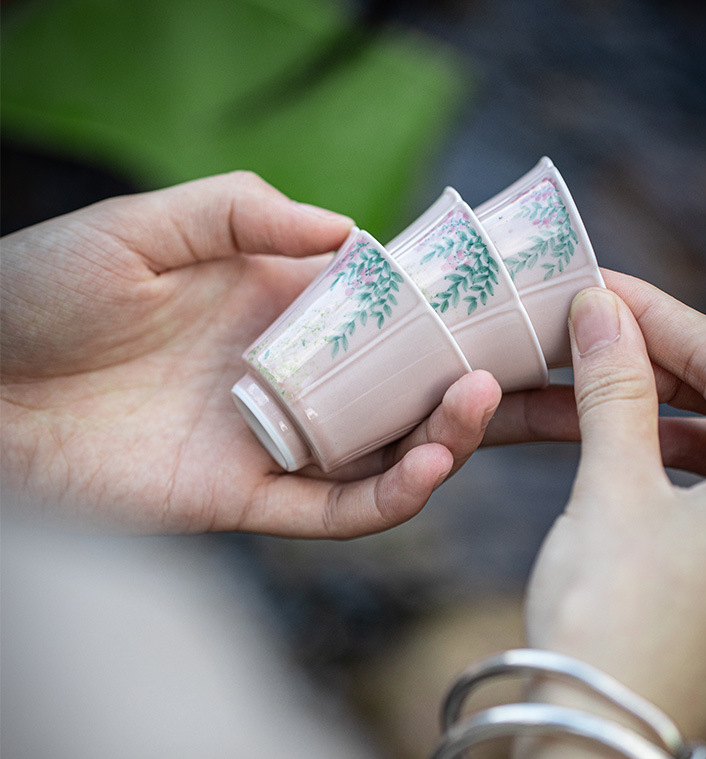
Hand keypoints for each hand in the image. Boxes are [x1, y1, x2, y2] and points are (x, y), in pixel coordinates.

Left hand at [1, 172, 500, 536]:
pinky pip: (340, 508)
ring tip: (486, 403)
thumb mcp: (148, 226)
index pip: (398, 312)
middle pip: (415, 388)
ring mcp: (281, 441)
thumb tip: (352, 234)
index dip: (462, 311)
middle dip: (493, 386)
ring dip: (453, 436)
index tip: (526, 303)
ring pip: (393, 452)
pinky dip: (392, 494)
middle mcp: (299, 377)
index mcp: (286, 308)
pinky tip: (431, 466)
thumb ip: (248, 214)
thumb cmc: (43, 291)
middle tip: (565, 375)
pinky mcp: (250, 500)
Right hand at [510, 274, 705, 758]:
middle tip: (604, 330)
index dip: (662, 317)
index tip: (602, 289)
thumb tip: (601, 312)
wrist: (600, 743)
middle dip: (672, 359)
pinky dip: (683, 460)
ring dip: (673, 409)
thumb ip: (614, 391)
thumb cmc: (613, 621)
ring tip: (607, 382)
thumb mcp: (611, 489)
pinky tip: (636, 448)